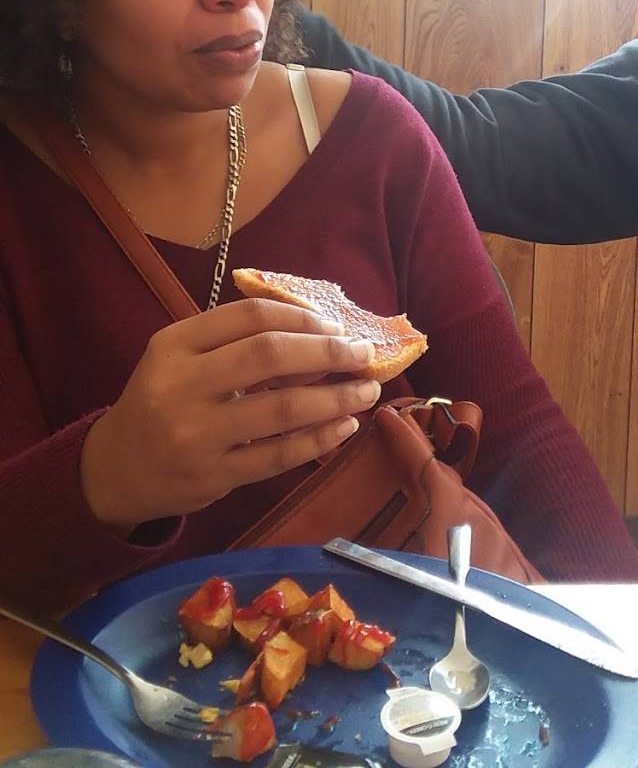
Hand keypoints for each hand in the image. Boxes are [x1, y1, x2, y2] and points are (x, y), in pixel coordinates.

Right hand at [79, 299, 381, 529]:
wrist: (115, 470)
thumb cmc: (163, 401)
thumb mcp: (182, 359)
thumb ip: (238, 344)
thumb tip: (324, 336)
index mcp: (174, 344)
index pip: (250, 317)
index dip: (302, 318)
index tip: (336, 326)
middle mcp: (181, 385)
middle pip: (270, 355)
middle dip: (328, 353)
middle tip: (364, 354)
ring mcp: (197, 434)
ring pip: (283, 408)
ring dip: (336, 398)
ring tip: (366, 391)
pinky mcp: (214, 476)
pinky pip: (279, 454)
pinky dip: (319, 439)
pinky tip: (344, 427)